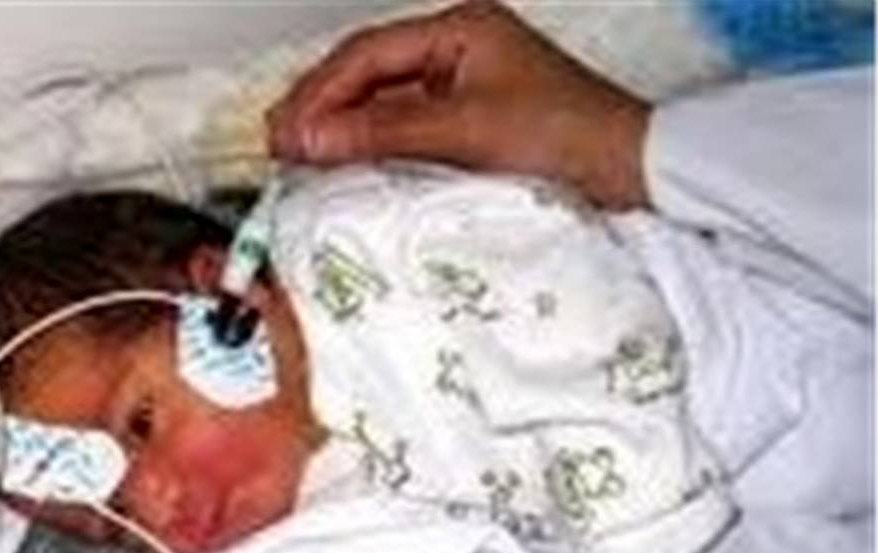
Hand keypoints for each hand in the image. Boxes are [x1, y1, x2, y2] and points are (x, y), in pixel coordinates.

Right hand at [266, 1, 649, 208]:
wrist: (629, 170)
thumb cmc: (566, 135)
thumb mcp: (465, 129)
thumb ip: (383, 131)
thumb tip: (311, 137)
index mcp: (459, 28)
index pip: (367, 54)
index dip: (319, 93)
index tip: (286, 131)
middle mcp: (458, 48)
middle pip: (367, 71)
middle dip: (320, 105)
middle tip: (277, 142)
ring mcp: (462, 83)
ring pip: (381, 98)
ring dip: (340, 125)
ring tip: (297, 153)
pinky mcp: (469, 119)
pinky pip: (403, 124)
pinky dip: (369, 141)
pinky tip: (344, 161)